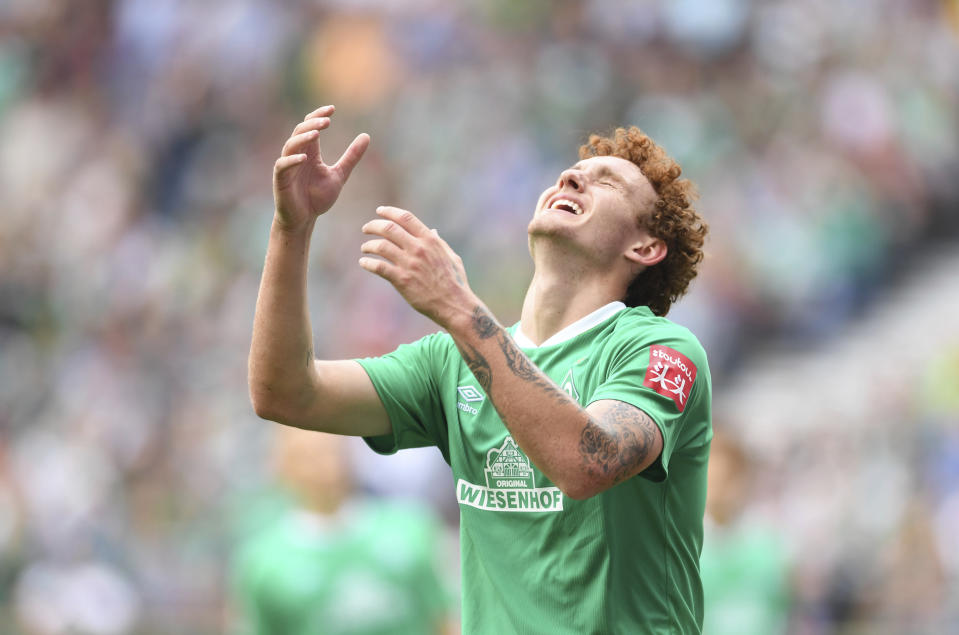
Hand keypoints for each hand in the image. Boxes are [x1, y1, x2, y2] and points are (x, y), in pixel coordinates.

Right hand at [273, 105, 369, 231]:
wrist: (304, 220)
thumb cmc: (317, 198)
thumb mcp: (339, 174)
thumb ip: (351, 156)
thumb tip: (366, 136)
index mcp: (310, 152)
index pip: (311, 127)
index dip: (319, 116)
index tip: (332, 109)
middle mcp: (297, 155)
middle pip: (300, 131)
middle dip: (313, 124)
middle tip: (327, 121)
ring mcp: (287, 167)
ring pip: (291, 145)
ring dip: (303, 138)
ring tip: (317, 134)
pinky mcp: (280, 180)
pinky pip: (282, 166)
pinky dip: (292, 160)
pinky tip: (304, 158)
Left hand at [359, 206, 475, 326]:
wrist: (454, 304)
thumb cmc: (455, 282)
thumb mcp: (451, 257)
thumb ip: (440, 243)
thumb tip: (433, 230)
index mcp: (430, 240)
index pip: (405, 218)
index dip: (389, 212)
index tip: (379, 211)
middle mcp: (418, 249)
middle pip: (389, 228)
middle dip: (373, 226)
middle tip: (366, 229)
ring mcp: (409, 264)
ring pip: (381, 246)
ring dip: (369, 245)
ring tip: (365, 248)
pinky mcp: (402, 280)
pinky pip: (379, 267)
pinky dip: (368, 263)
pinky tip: (364, 263)